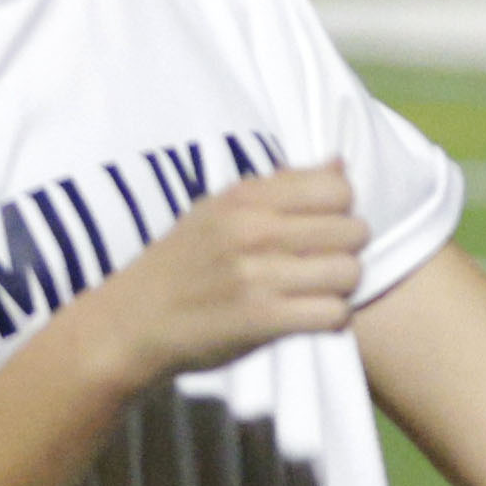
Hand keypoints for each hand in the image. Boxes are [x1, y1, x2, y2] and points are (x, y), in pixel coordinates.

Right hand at [76, 162, 365, 386]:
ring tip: (316, 291)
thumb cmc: (184, 262)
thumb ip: (283, 187)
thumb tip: (341, 164)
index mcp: (245, 198)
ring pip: (350, 273)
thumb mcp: (221, 210)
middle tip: (321, 265)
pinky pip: (334, 314)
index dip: (340, 211)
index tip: (320, 229)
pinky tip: (309, 317)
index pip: (337, 189)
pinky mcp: (261, 319)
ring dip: (341, 288)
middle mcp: (253, 230)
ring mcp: (257, 275)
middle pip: (353, 231)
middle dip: (346, 250)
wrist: (132, 321)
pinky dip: (330, 319)